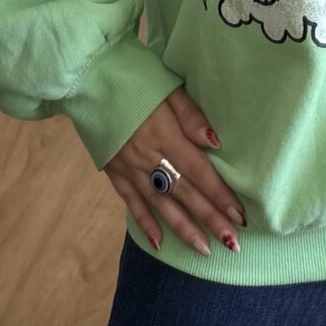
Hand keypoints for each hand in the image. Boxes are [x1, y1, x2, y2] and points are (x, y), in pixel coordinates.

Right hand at [103, 86, 246, 256]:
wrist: (86, 75)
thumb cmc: (134, 75)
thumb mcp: (168, 86)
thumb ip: (191, 116)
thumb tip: (215, 143)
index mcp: (165, 135)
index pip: (199, 172)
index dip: (220, 196)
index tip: (240, 216)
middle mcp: (148, 157)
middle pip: (184, 193)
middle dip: (209, 220)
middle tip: (232, 244)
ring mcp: (128, 167)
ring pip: (159, 204)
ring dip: (183, 229)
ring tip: (204, 250)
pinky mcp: (112, 170)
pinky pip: (131, 201)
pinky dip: (145, 222)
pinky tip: (158, 241)